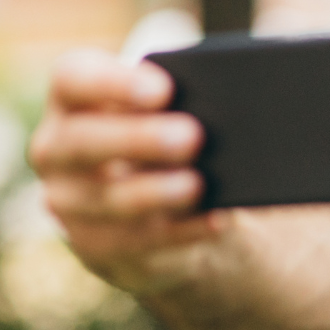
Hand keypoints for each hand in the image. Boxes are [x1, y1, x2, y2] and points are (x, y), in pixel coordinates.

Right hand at [30, 48, 329, 329]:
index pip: (73, 80)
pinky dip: (181, 233)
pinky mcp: (99, 250)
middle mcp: (58, 152)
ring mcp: (72, 205)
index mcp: (75, 102)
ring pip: (107, 200)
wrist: (159, 206)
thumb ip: (198, 96)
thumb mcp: (178, 111)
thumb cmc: (173, 137)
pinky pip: (137, 245)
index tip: (163, 86)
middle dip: (137, 139)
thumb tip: (271, 83)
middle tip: (193, 135)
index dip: (111, 82)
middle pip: (84, 142)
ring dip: (156, 192)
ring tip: (198, 184)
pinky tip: (217, 221)